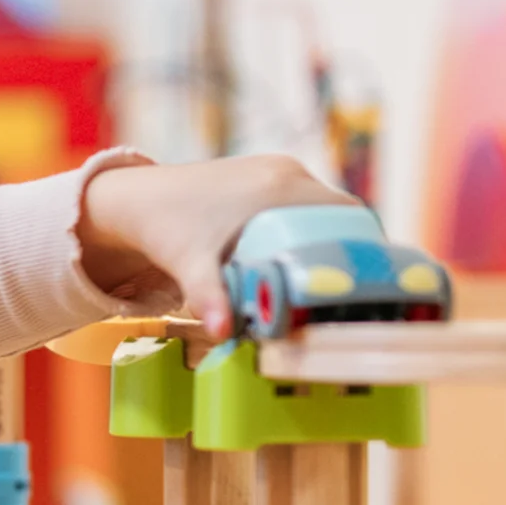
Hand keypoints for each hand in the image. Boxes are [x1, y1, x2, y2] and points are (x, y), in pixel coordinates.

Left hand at [79, 154, 352, 338]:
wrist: (136, 200)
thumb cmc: (165, 229)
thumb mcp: (190, 266)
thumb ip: (210, 298)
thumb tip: (221, 334)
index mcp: (282, 187)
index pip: (348, 215)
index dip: (365, 246)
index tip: (369, 281)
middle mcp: (286, 172)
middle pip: (339, 212)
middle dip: (347, 249)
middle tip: (349, 292)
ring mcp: (275, 170)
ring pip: (321, 207)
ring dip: (326, 239)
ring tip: (328, 283)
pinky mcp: (262, 175)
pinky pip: (301, 202)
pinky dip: (307, 228)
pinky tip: (300, 260)